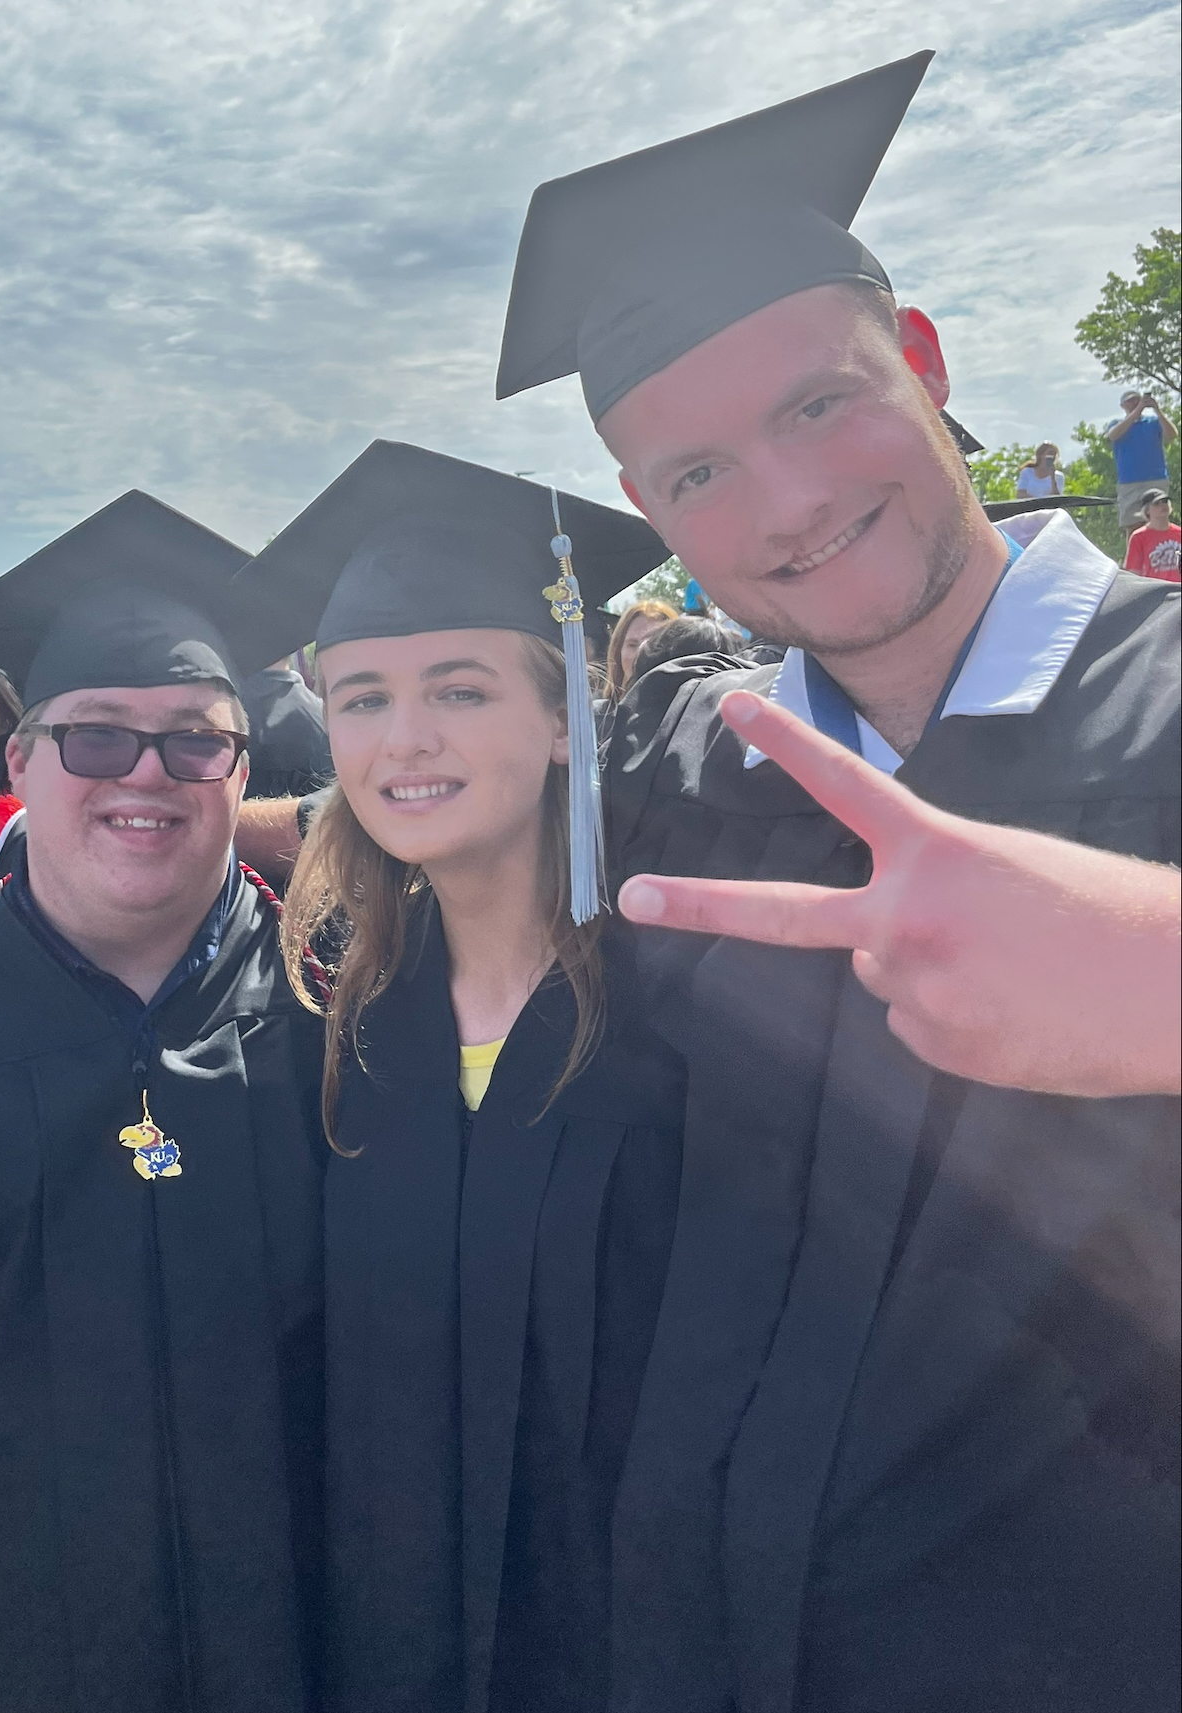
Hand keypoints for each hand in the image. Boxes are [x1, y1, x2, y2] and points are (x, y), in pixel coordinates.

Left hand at [617, 692, 1180, 1096]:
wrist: (1173, 990)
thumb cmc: (1104, 916)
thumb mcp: (1007, 869)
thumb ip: (926, 890)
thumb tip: (874, 952)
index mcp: (933, 853)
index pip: (844, 786)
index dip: (785, 744)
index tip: (730, 710)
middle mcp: (904, 919)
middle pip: (781, 917)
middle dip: (697, 904)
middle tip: (629, 897)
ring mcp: (912, 989)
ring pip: (883, 975)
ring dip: (929, 973)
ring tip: (1013, 972)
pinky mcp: (934, 1046)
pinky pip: (917, 1026)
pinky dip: (955, 1019)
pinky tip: (1013, 1012)